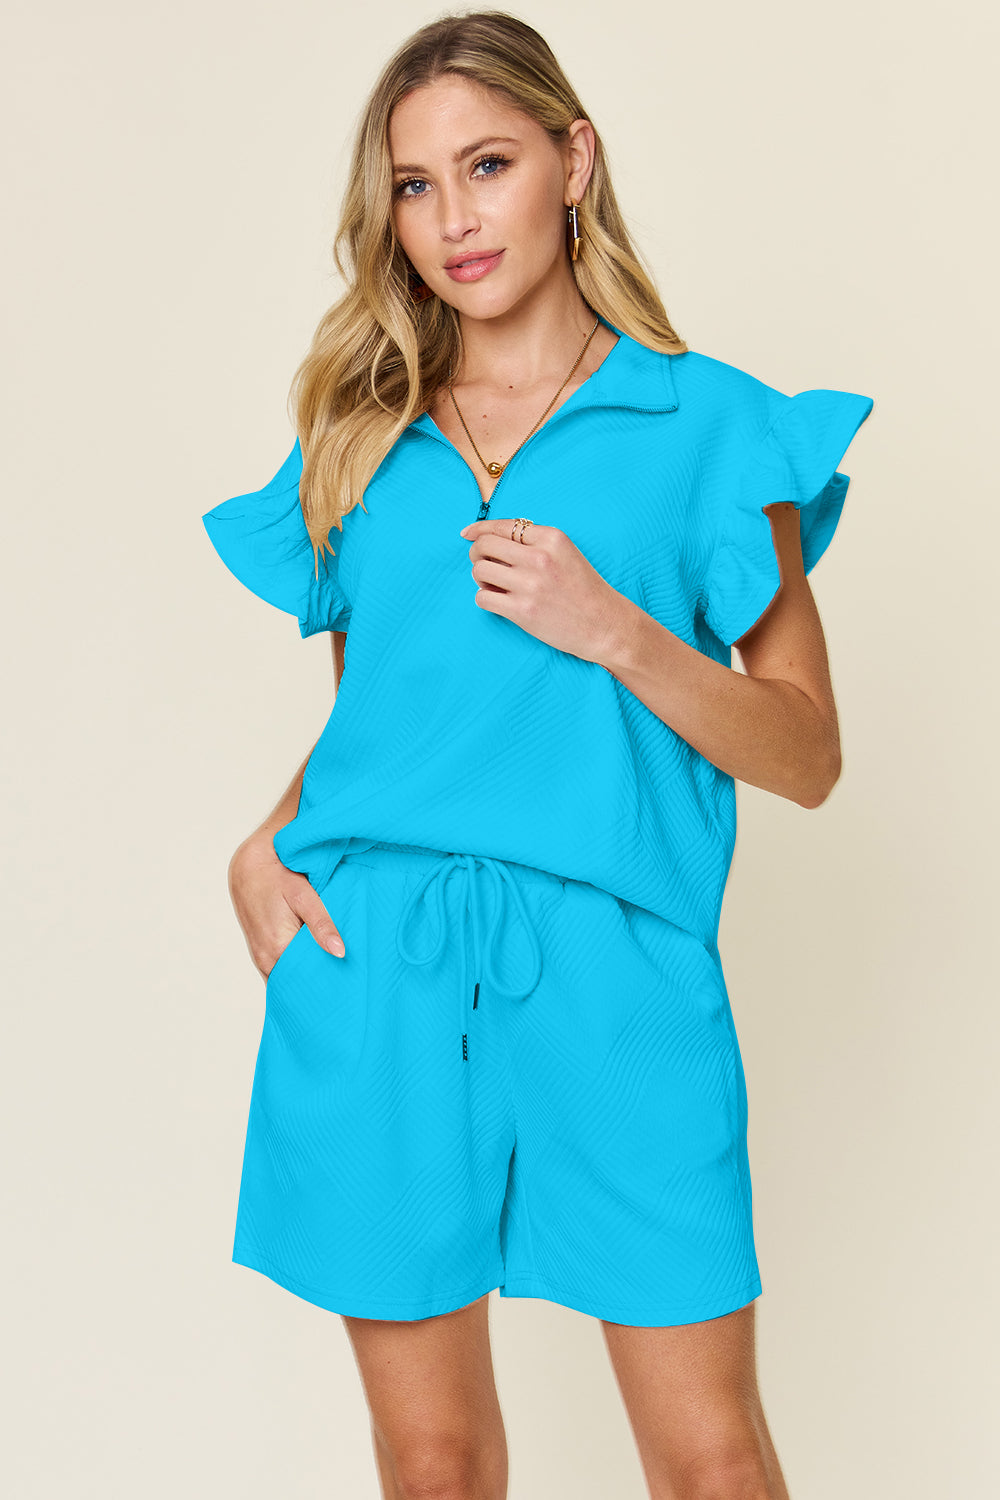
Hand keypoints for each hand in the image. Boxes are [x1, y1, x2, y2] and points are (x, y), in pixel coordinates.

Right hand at [228, 835, 345, 979]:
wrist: (248, 867)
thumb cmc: (277, 877)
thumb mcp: (304, 896)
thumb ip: (321, 925)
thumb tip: (340, 953)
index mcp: (278, 949)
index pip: (307, 982)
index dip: (328, 986)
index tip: (348, 988)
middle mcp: (266, 959)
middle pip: (297, 985)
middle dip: (319, 986)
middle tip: (345, 985)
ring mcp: (260, 958)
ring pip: (287, 980)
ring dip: (306, 980)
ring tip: (332, 978)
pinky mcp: (259, 952)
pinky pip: (279, 972)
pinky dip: (295, 973)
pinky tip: (313, 966)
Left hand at [458, 518, 630, 663]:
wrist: (606, 625)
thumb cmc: (585, 590)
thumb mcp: (565, 553)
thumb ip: (534, 543)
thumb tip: (489, 538)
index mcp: (550, 538)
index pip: (502, 526)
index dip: (478, 529)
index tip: (467, 533)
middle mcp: (539, 557)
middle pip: (484, 545)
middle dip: (477, 554)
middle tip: (485, 565)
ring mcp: (530, 584)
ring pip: (479, 570)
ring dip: (481, 578)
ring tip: (496, 586)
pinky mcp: (522, 611)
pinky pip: (482, 597)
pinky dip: (485, 598)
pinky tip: (499, 602)